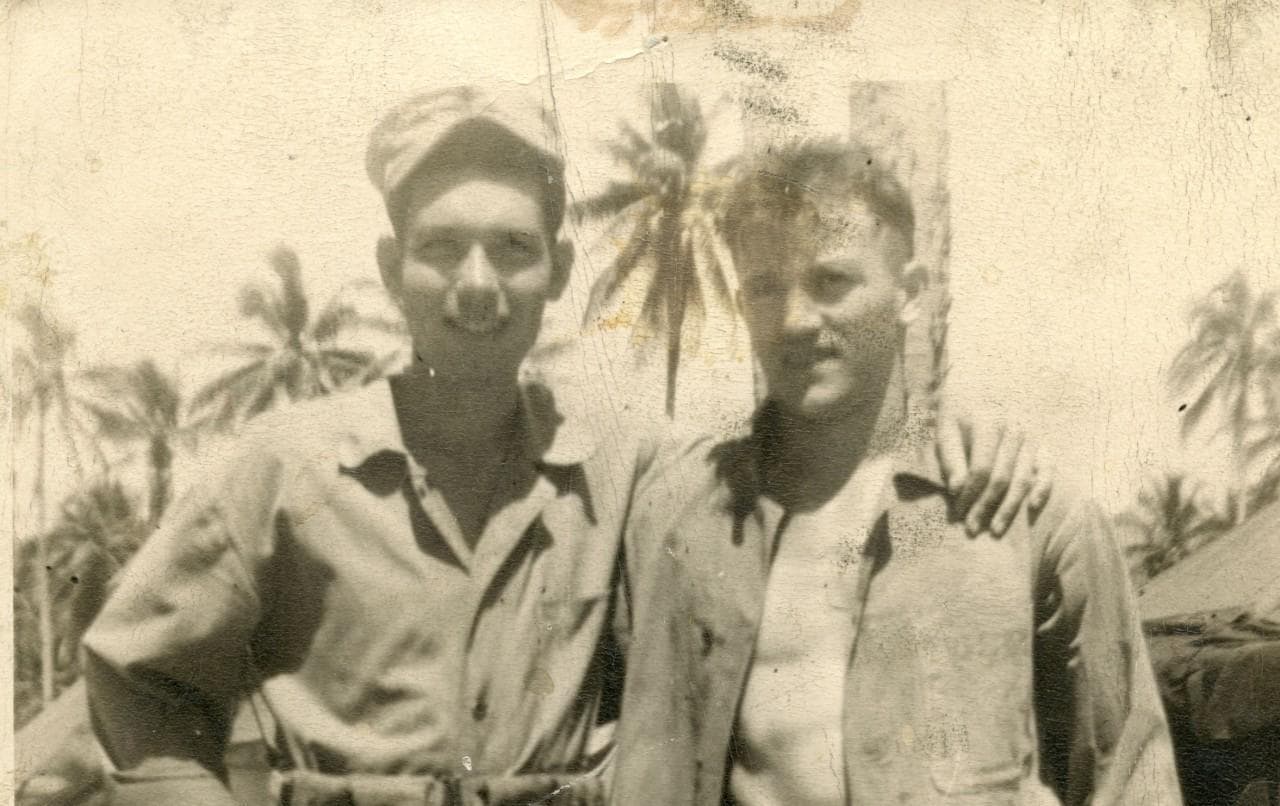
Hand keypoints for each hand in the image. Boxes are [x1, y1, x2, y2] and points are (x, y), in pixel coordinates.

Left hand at [936, 412, 1052, 536]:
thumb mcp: (946, 428)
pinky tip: (1032, 507)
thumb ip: (951, 457)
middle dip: (986, 507)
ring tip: (995, 530)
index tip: (957, 514)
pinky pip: (1048, 470)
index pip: (981, 469)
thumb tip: (956, 489)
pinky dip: (1043, 488)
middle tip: (972, 529)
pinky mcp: (1042, 444)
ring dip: (1009, 507)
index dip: (969, 494)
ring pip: (1023, 479)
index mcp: (988, 422)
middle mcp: (1015, 429)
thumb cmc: (959, 413)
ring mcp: (1031, 437)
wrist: (983, 386)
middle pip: (1002, 478)